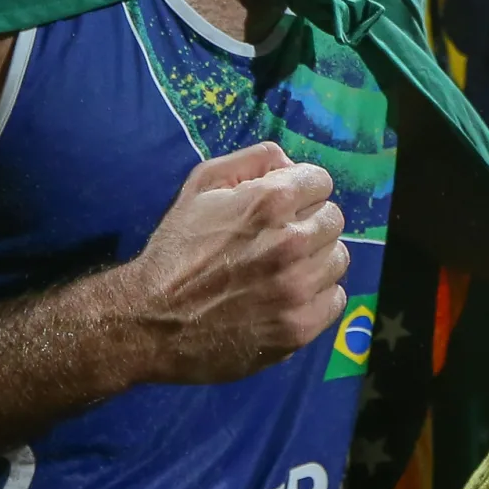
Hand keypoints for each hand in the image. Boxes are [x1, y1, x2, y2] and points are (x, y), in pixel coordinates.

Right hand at [108, 142, 347, 385]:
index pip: (321, 182)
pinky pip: (336, 300)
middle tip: (279, 241)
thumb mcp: (201, 185)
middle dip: (309, 224)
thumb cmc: (176, 249)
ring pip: (338, 259)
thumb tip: (291, 164)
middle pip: (333, 219)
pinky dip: (317, 297)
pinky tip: (288, 298)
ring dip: (316, 261)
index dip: (300, 192)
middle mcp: (292, 242)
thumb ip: (253, 161)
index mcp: (271, 201)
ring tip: (283, 271)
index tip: (283, 208)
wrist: (149, 321)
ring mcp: (299, 288)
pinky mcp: (300, 327)